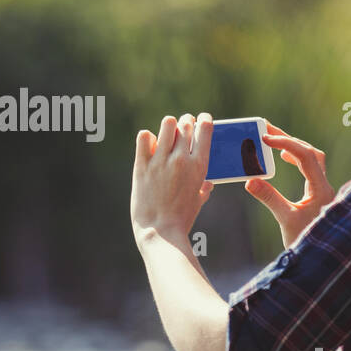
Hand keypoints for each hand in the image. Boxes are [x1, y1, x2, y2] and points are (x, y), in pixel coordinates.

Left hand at [131, 112, 215, 245]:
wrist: (159, 232)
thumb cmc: (181, 220)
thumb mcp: (197, 202)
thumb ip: (203, 189)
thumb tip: (208, 184)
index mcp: (199, 166)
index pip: (205, 128)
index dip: (203, 119)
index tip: (201, 119)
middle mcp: (182, 159)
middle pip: (186, 124)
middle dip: (185, 122)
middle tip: (182, 126)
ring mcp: (161, 161)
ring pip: (167, 124)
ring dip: (168, 126)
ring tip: (165, 134)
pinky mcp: (142, 165)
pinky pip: (144, 137)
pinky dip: (147, 137)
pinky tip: (148, 144)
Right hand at [244, 121, 334, 247]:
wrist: (322, 261)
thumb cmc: (306, 242)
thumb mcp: (285, 220)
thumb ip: (269, 198)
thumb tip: (249, 180)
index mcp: (321, 189)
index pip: (305, 156)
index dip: (285, 142)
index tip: (265, 138)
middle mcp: (325, 186)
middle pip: (310, 152)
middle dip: (288, 139)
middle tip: (266, 131)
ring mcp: (323, 190)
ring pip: (312, 158)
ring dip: (293, 147)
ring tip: (273, 141)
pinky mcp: (317, 195)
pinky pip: (309, 168)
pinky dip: (296, 159)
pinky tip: (283, 159)